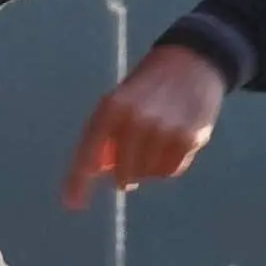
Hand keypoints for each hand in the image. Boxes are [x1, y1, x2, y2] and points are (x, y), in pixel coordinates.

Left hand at [62, 44, 228, 208]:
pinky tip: (174, 144)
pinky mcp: (188, 139)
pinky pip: (172, 170)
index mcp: (111, 107)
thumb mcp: (120, 100)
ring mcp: (163, 130)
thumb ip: (107, 133)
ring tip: (157, 144)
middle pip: (123, 172)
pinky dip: (169, 165)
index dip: (79, 181)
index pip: (89, 152)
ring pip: (149, 173)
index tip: (72, 204)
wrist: (194, 60)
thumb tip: (98, 170)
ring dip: (149, 168)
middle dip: (124, 177)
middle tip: (128, 175)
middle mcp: (135, 120)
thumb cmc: (149, 85)